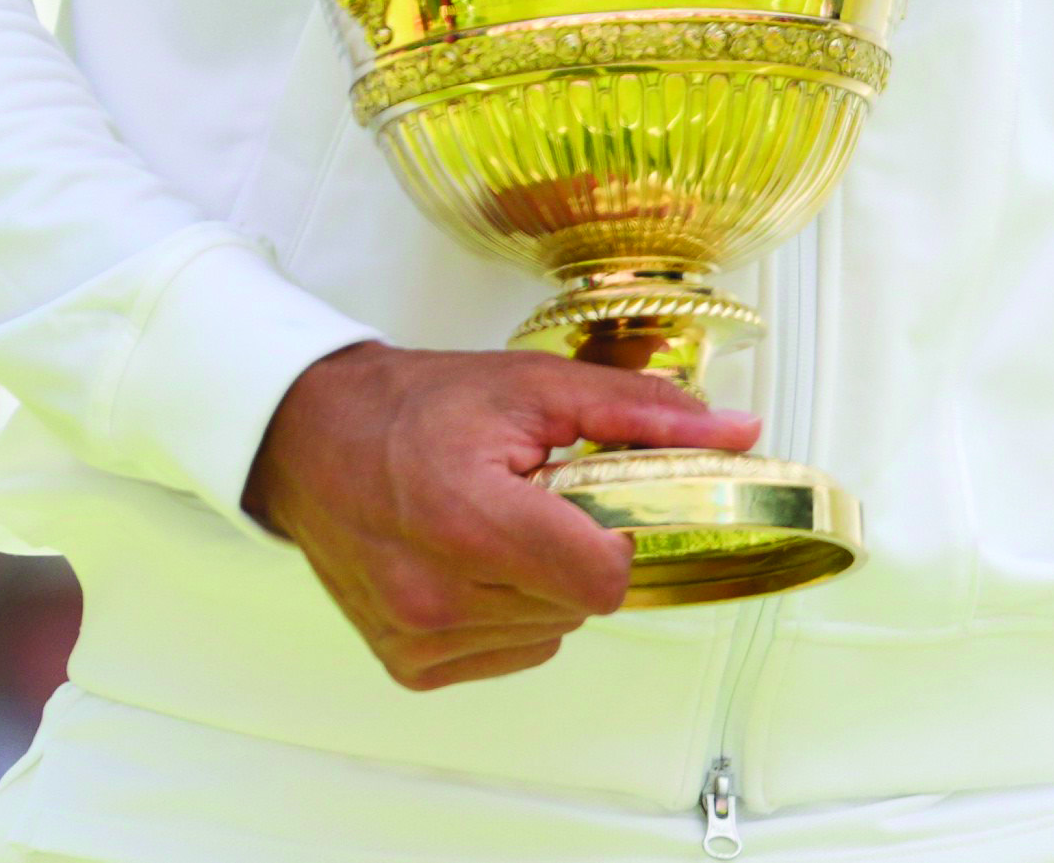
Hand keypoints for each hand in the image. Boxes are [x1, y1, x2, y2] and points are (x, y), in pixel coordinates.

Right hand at [242, 338, 757, 687]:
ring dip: (542, 583)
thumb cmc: (418, 408)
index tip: (590, 500)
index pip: (604, 578)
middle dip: (575, 551)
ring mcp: (418, 638)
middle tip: (535, 499)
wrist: (314, 441)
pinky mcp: (408, 666)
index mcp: (470, 521)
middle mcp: (437, 594)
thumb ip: (643, 414)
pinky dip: (508, 614)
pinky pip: (507, 653)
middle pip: (580, 603)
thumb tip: (739, 433)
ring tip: (496, 525)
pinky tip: (472, 564)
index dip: (614, 537)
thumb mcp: (536, 387)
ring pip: (549, 632)